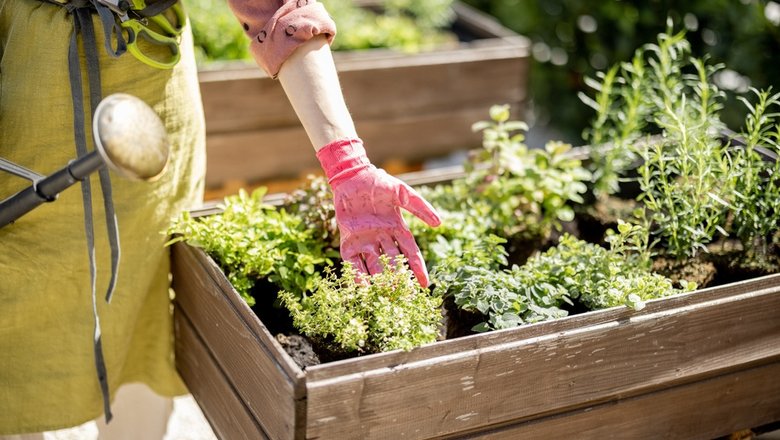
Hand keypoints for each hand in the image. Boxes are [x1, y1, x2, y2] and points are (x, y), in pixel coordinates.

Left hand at [317, 138, 440, 286]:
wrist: (352, 175)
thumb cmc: (378, 182)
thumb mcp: (402, 192)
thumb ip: (419, 207)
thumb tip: (438, 223)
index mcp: (397, 228)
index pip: (410, 253)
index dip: (418, 269)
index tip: (424, 285)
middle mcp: (382, 238)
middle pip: (393, 263)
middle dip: (398, 279)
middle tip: (403, 296)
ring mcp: (365, 240)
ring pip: (374, 265)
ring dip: (379, 279)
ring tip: (384, 295)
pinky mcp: (348, 240)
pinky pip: (353, 260)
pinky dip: (356, 273)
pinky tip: (361, 287)